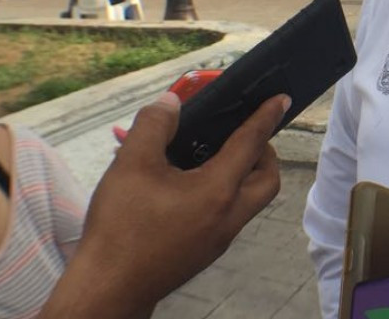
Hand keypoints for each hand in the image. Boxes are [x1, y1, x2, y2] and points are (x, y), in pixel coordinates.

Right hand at [39, 91, 287, 317]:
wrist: (108, 288)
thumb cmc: (121, 227)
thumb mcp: (131, 164)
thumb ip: (154, 125)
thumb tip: (170, 103)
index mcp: (218, 192)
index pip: (251, 144)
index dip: (265, 117)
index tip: (280, 100)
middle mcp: (228, 217)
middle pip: (267, 181)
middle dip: (263, 153)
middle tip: (241, 134)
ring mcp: (219, 239)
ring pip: (248, 201)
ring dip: (241, 175)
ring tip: (210, 155)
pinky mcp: (204, 251)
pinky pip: (227, 215)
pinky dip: (221, 193)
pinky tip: (187, 185)